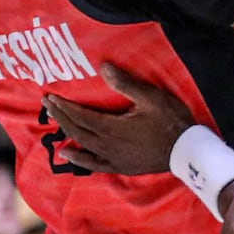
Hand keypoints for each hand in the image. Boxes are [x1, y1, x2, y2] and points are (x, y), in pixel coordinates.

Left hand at [42, 63, 193, 176]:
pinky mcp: (121, 167)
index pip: (81, 115)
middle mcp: (107, 145)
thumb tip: (103, 67)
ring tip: (53, 126)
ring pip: (83, 146)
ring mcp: (113, 158)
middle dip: (61, 116)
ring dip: (67, 135)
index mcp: (111, 127)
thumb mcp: (150, 97)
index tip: (51, 97)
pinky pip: (95, 165)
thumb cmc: (170, 121)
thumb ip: (125, 84)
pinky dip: (80, 160)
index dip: (65, 107)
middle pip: (77, 130)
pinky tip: (70, 156)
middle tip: (47, 105)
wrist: (187, 152)